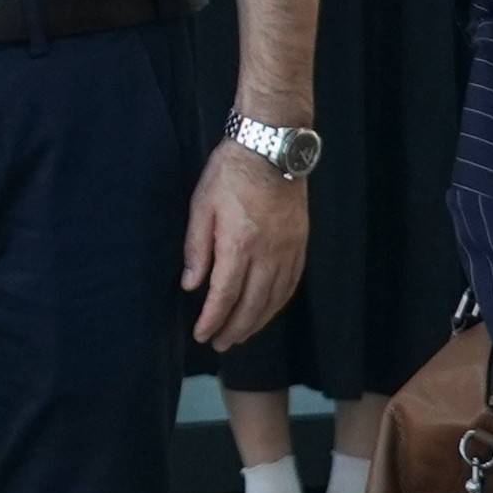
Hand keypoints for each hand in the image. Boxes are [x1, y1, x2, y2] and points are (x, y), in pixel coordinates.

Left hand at [182, 143, 307, 348]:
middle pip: (252, 303)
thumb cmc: (230, 173)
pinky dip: (278, 303)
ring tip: (241, 335)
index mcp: (240, 244)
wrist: (272, 147)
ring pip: (275, 298)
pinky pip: (292, 283)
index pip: (225, 294)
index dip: (213, 319)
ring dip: (258, 321)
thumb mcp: (201, 205)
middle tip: (220, 344)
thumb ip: (197, 248)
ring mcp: (289, 249)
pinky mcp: (301, 243)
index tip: (202, 335)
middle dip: (235, 328)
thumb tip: (191, 285)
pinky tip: (268, 310)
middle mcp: (268, 253)